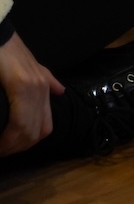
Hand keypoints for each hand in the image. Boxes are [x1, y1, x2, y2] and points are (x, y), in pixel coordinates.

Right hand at [0, 31, 62, 157]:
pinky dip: (9, 137)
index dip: (28, 143)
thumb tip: (59, 91)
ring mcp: (33, 87)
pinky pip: (20, 120)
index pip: (45, 126)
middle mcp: (42, 89)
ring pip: (29, 130)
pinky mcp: (22, 85)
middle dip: (18, 148)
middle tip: (0, 154)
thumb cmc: (2, 49)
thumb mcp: (29, 64)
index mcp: (42, 87)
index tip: (9, 150)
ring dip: (12, 146)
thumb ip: (45, 79)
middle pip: (39, 132)